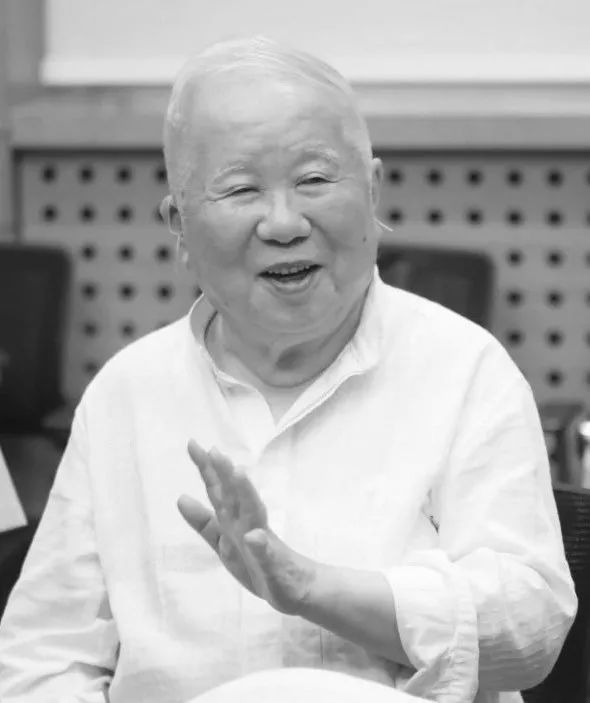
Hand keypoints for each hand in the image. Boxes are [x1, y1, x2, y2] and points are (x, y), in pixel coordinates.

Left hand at [177, 439, 315, 614]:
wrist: (296, 589)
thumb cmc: (258, 563)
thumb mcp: (224, 544)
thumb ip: (204, 522)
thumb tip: (179, 498)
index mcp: (236, 520)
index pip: (219, 491)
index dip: (206, 469)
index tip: (192, 444)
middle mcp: (250, 524)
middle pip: (235, 496)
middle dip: (225, 473)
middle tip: (214, 450)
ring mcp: (264, 544)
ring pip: (254, 515)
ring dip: (246, 495)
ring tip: (239, 473)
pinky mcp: (276, 566)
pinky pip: (268, 556)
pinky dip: (261, 546)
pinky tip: (254, 537)